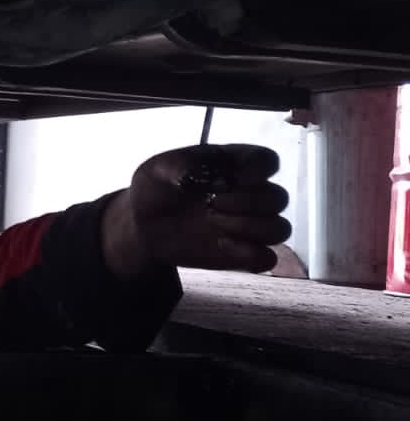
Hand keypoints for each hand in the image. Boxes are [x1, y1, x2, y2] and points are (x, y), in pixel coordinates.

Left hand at [101, 144, 291, 278]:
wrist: (141, 225)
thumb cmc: (156, 190)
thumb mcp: (158, 169)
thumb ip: (181, 165)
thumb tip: (205, 173)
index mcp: (235, 166)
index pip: (268, 161)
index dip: (257, 168)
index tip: (231, 177)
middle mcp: (250, 195)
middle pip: (278, 197)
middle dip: (248, 201)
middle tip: (212, 203)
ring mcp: (249, 226)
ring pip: (280, 229)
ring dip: (251, 227)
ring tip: (214, 222)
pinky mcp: (242, 255)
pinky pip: (267, 258)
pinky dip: (252, 254)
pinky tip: (222, 244)